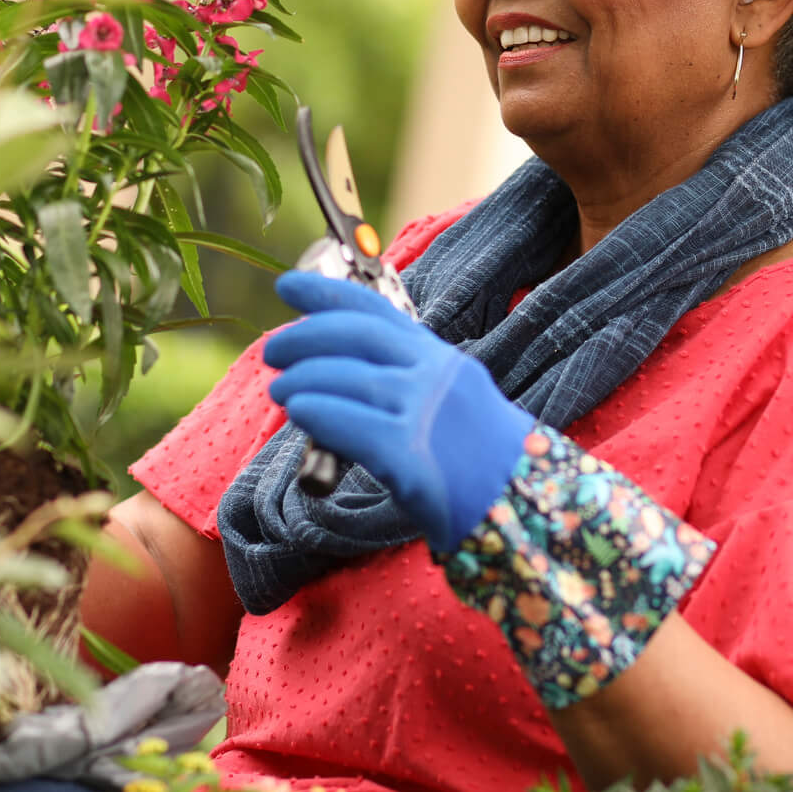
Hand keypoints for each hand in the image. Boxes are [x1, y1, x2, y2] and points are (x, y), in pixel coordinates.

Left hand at [264, 271, 533, 553]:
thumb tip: (332, 371)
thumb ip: (401, 379)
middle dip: (306, 336)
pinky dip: (319, 412)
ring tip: (279, 388)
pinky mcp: (411, 455)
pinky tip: (298, 411)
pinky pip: (354, 424)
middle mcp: (433, 375)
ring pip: (349, 378)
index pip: (376, 310)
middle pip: (357, 337)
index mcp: (439, 358)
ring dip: (303, 378)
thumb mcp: (447, 401)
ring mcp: (424, 413)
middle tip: (272, 350)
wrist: (520, 505)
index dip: (326, 293)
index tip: (286, 286)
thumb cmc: (475, 459)